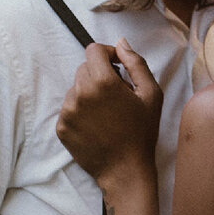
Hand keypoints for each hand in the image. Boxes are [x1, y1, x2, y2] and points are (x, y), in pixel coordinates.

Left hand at [56, 38, 162, 186]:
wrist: (125, 170)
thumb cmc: (142, 132)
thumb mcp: (151, 94)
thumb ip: (136, 63)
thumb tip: (121, 43)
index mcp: (102, 82)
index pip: (93, 50)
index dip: (107, 54)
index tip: (118, 67)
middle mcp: (80, 93)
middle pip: (84, 68)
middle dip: (100, 75)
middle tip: (117, 95)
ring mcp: (68, 111)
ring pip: (76, 88)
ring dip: (89, 93)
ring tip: (107, 113)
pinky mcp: (62, 127)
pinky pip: (69, 107)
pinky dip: (81, 111)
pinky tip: (97, 125)